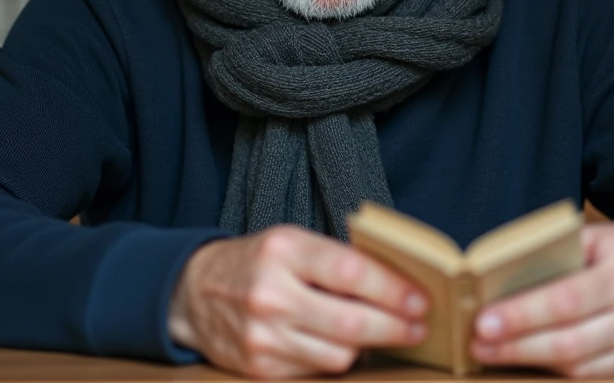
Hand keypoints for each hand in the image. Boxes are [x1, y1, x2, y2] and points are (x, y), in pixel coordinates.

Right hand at [168, 226, 428, 378]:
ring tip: (383, 333)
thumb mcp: (290, 242)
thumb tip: (397, 283)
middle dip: (394, 327)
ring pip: (339, 353)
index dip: (392, 289)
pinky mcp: (260, 367)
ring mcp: (263, 335)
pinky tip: (342, 343)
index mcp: (282, 250)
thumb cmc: (255, 262)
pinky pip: (317, 370)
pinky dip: (335, 358)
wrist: (193, 293)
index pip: (350, 272)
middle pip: (351, 321)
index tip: (420, 300)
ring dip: (368, 345)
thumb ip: (335, 260)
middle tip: (419, 327)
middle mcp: (270, 293)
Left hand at [470, 222, 613, 377]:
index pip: (565, 298)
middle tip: (477, 342)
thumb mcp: (599, 237)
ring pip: (576, 364)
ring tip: (489, 352)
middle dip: (515, 344)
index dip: (522, 314)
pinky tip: (524, 361)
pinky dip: (552, 372)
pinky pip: (588, 376)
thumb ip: (557, 250)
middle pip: (568, 339)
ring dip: (526, 360)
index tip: (483, 321)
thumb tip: (499, 275)